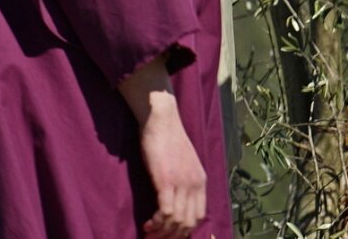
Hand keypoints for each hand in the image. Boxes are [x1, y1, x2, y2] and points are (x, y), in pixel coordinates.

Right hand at [138, 109, 207, 237]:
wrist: (162, 119)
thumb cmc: (168, 139)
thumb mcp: (184, 163)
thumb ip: (184, 181)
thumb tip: (176, 201)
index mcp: (201, 181)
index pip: (199, 217)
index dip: (184, 231)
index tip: (168, 235)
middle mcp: (195, 184)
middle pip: (189, 223)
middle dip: (172, 237)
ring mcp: (182, 183)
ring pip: (177, 221)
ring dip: (162, 233)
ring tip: (149, 233)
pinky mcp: (166, 180)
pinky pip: (166, 212)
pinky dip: (156, 223)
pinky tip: (147, 224)